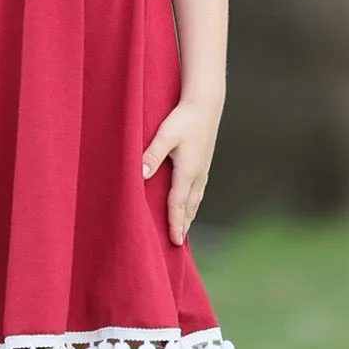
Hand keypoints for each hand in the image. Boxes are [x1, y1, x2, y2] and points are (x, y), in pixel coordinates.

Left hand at [142, 99, 221, 245]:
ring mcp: (203, 169)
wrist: (206, 104)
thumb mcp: (165, 135)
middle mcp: (197, 175)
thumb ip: (152, 154)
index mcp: (187, 172)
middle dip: (184, 225)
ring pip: (196, 199)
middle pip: (189, 206)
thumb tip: (142, 174)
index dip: (175, 223)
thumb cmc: (184, 118)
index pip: (178, 204)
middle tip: (178, 244)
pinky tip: (191, 203)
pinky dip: (194, 203)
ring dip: (190, 215)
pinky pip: (198, 190)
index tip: (175, 242)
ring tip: (184, 229)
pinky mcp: (204, 163)